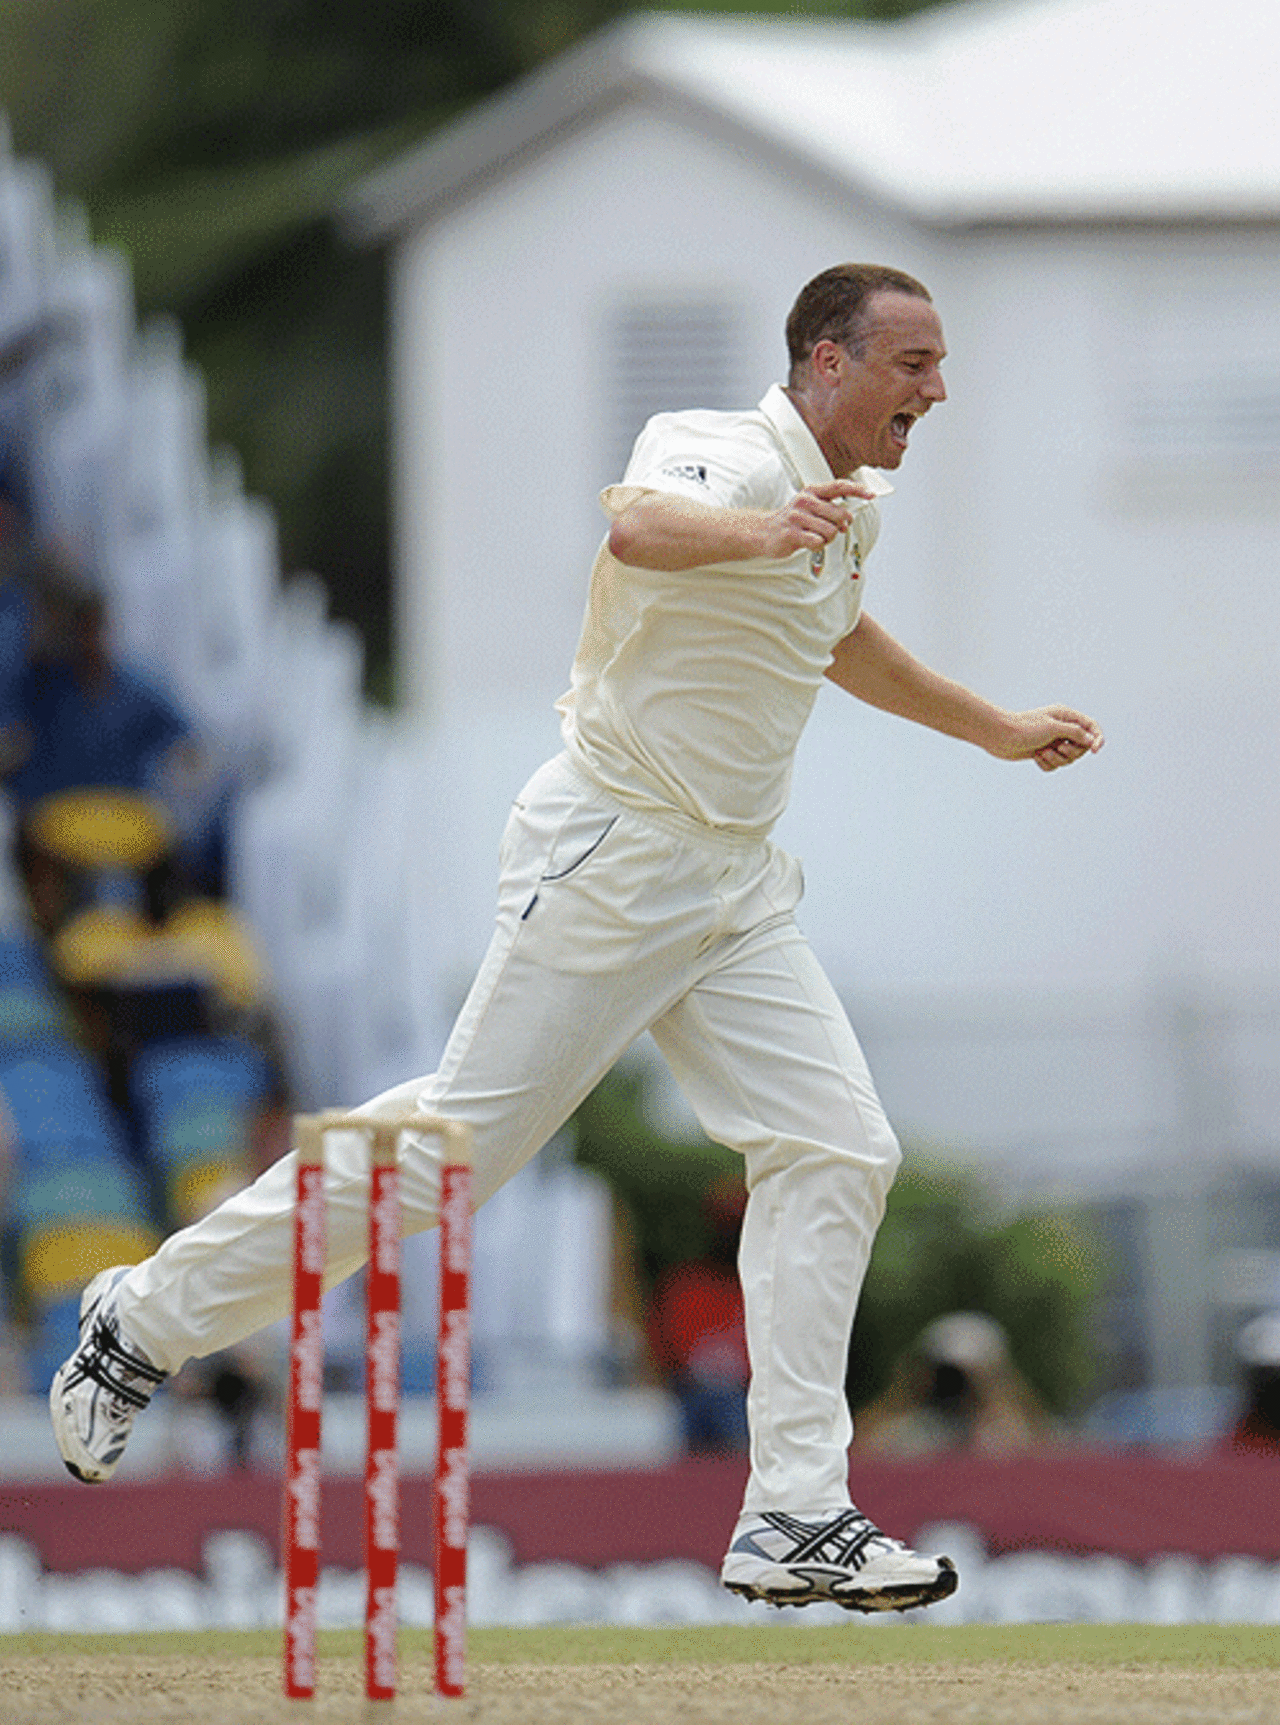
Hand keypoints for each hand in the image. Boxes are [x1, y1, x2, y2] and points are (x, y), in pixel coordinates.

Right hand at [760, 480, 874, 557]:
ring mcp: (797, 517)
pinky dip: (817, 546)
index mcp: (812, 491)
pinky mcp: (792, 533)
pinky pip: (817, 542)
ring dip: (827, 539)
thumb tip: (848, 519)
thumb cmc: (792, 520)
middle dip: (839, 527)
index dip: (858, 490)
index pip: (839, 486)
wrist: (764, 531)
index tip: (872, 495)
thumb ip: (830, 509)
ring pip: (831, 531)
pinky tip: (808, 543)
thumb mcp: (810, 507)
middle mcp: (805, 501)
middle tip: (828, 530)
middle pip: (840, 515)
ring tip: (815, 537)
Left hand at [991, 706, 1104, 771]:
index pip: (1091, 727)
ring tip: (1042, 752)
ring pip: (1067, 759)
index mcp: (1066, 717)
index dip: (1097, 738)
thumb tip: (1092, 739)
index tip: (1095, 750)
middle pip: (1081, 747)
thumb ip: (1075, 733)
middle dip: (1070, 753)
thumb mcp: (1053, 728)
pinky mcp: (1043, 753)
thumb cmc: (1024, 728)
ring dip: (1056, 759)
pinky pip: (1054, 765)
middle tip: (1057, 748)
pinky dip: (1046, 764)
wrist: (999, 736)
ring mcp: (1052, 741)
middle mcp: (1061, 729)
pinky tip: (1035, 756)